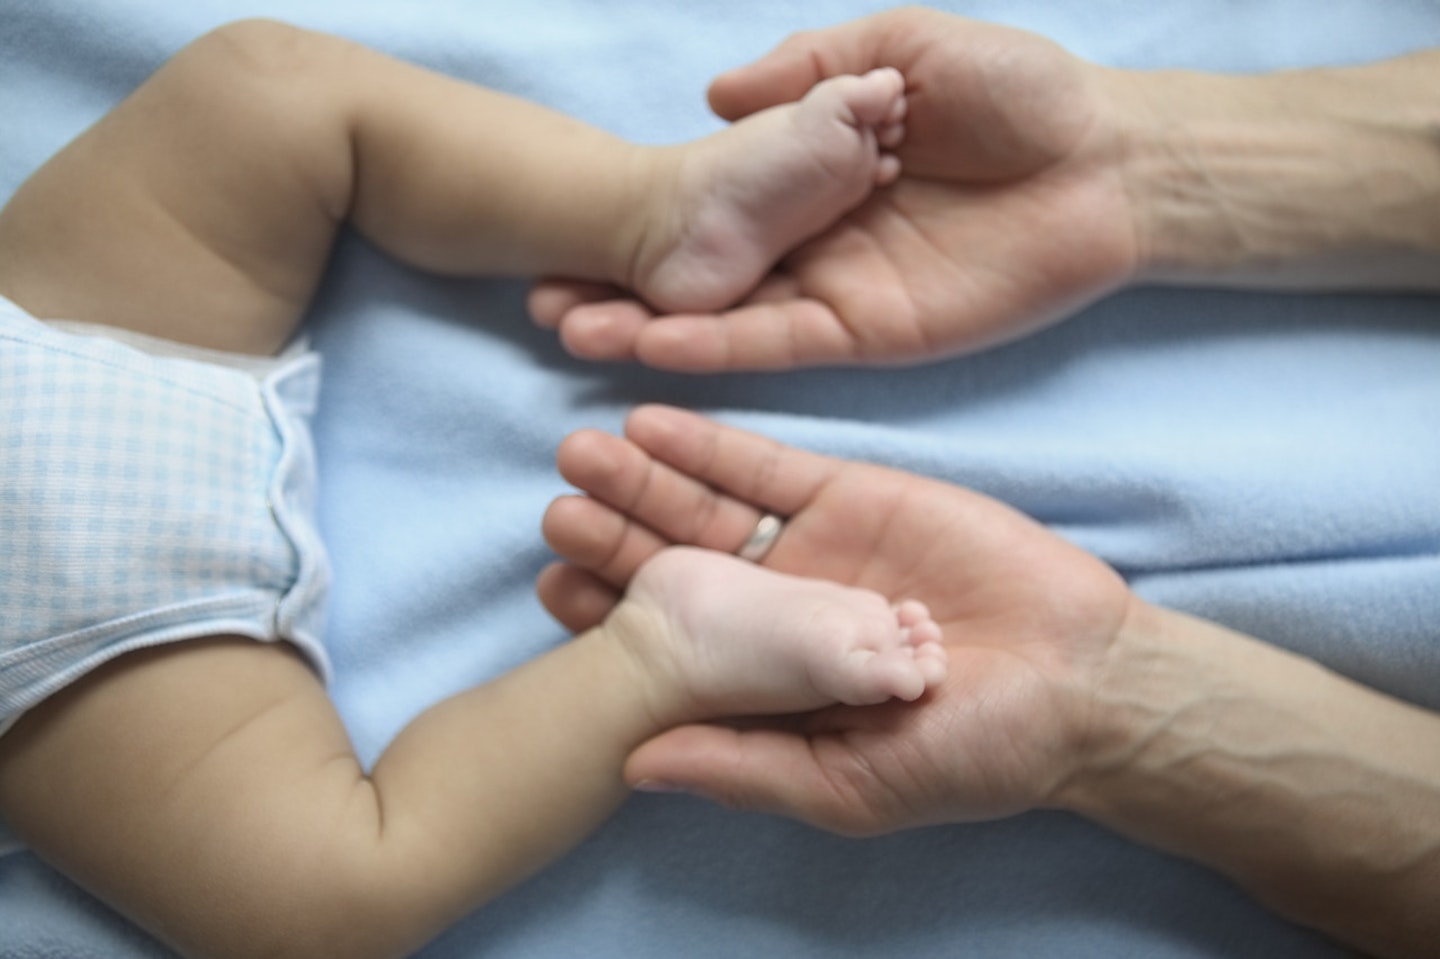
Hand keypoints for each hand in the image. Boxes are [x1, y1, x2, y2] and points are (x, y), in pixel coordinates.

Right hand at [529, 8, 1139, 370]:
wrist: (1112, 162)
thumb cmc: (1022, 94)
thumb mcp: (904, 48)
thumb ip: (808, 73)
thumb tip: (713, 96)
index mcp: (816, 177)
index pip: (712, 205)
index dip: (645, 221)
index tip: (566, 232)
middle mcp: (814, 243)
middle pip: (705, 273)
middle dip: (626, 290)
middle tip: (545, 302)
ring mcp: (838, 293)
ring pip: (729, 318)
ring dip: (654, 330)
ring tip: (578, 332)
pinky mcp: (871, 334)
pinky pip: (783, 341)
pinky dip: (722, 345)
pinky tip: (659, 345)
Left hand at [537, 405, 1135, 833]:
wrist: (1081, 683)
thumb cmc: (971, 754)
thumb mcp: (849, 783)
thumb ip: (743, 766)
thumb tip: (632, 765)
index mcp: (764, 679)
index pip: (667, 646)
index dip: (608, 620)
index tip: (550, 591)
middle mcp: (774, 608)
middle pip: (674, 566)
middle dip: (613, 536)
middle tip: (555, 509)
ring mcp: (809, 547)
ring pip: (706, 509)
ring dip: (644, 480)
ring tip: (584, 451)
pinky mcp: (851, 495)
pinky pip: (766, 467)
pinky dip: (710, 445)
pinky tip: (654, 423)